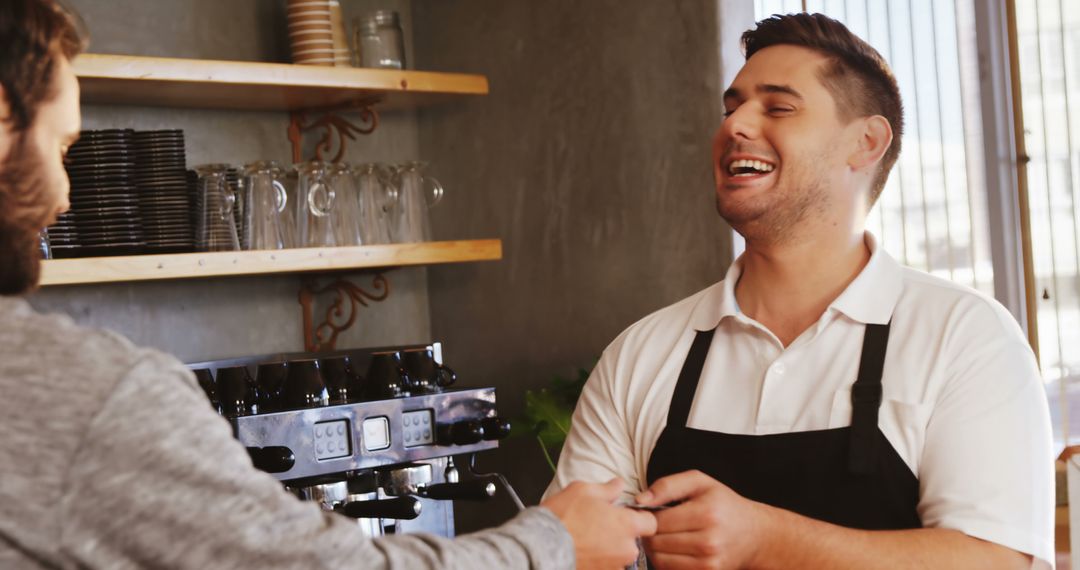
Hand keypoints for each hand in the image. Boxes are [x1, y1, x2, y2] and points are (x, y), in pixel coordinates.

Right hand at [542, 478, 657, 569]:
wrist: (542, 546)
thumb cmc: (563, 517)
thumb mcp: (584, 490)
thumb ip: (608, 489)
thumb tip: (618, 485)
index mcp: (628, 525)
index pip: (651, 523)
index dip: (640, 517)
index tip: (626, 515)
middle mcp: (626, 549)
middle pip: (634, 541)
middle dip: (621, 534)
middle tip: (599, 525)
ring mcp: (614, 566)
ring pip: (619, 555)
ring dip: (609, 548)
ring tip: (587, 539)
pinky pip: (606, 566)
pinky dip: (598, 560)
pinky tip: (582, 550)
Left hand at [636, 470, 767, 569]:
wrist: (755, 534)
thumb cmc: (724, 504)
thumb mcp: (700, 483)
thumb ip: (668, 485)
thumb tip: (640, 500)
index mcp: (706, 513)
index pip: (657, 521)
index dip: (646, 517)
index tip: (649, 513)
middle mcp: (709, 540)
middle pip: (656, 542)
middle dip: (649, 534)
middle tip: (654, 526)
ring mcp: (709, 562)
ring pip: (660, 560)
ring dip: (655, 550)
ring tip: (663, 537)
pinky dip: (666, 561)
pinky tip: (673, 550)